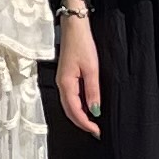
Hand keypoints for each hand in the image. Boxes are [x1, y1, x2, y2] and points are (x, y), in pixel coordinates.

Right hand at [56, 22, 102, 136]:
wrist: (73, 26)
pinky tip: (88, 106)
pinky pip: (71, 96)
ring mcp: (62, 80)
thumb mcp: (91, 68)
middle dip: (81, 122)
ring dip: (80, 115)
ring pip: (69, 104)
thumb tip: (95, 111)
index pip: (74, 111)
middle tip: (96, 131)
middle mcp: (61, 85)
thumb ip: (92, 91)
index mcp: (66, 84)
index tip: (97, 131)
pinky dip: (79, 105)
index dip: (85, 123)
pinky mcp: (66, 76)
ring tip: (93, 122)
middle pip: (69, 110)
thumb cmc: (82, 44)